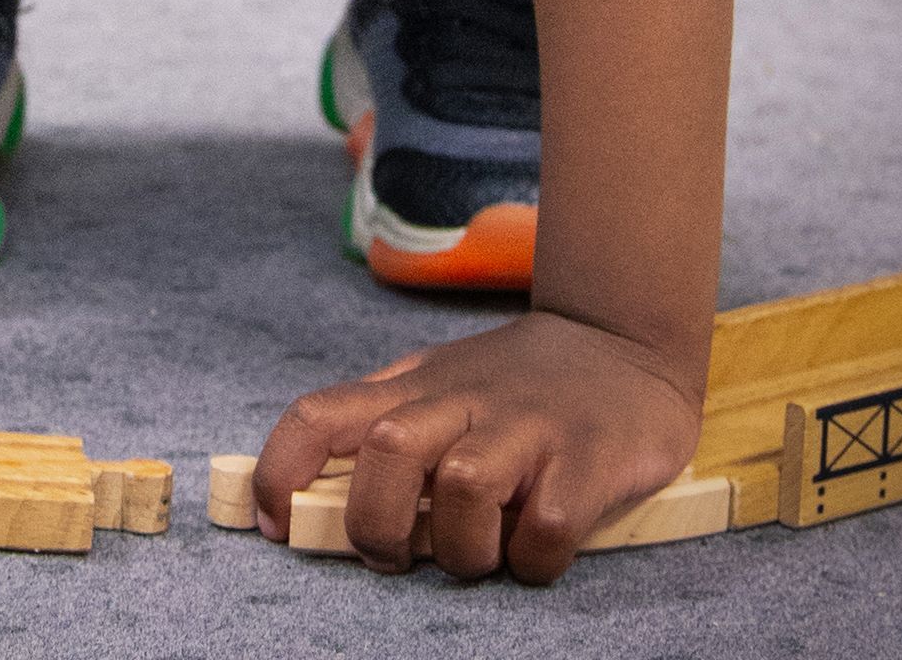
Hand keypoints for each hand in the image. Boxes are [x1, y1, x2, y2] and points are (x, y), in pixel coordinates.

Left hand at [253, 311, 702, 584]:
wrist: (626, 342)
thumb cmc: (520, 382)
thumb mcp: (441, 385)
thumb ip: (387, 427)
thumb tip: (313, 493)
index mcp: (415, 387)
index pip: (320, 413)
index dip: (280, 470)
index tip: (275, 524)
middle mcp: (464, 402)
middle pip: (386, 451)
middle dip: (375, 522)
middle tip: (397, 554)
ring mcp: (526, 429)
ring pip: (463, 489)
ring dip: (462, 548)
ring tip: (482, 550)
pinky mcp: (586, 462)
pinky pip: (543, 530)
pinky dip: (533, 560)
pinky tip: (537, 549)